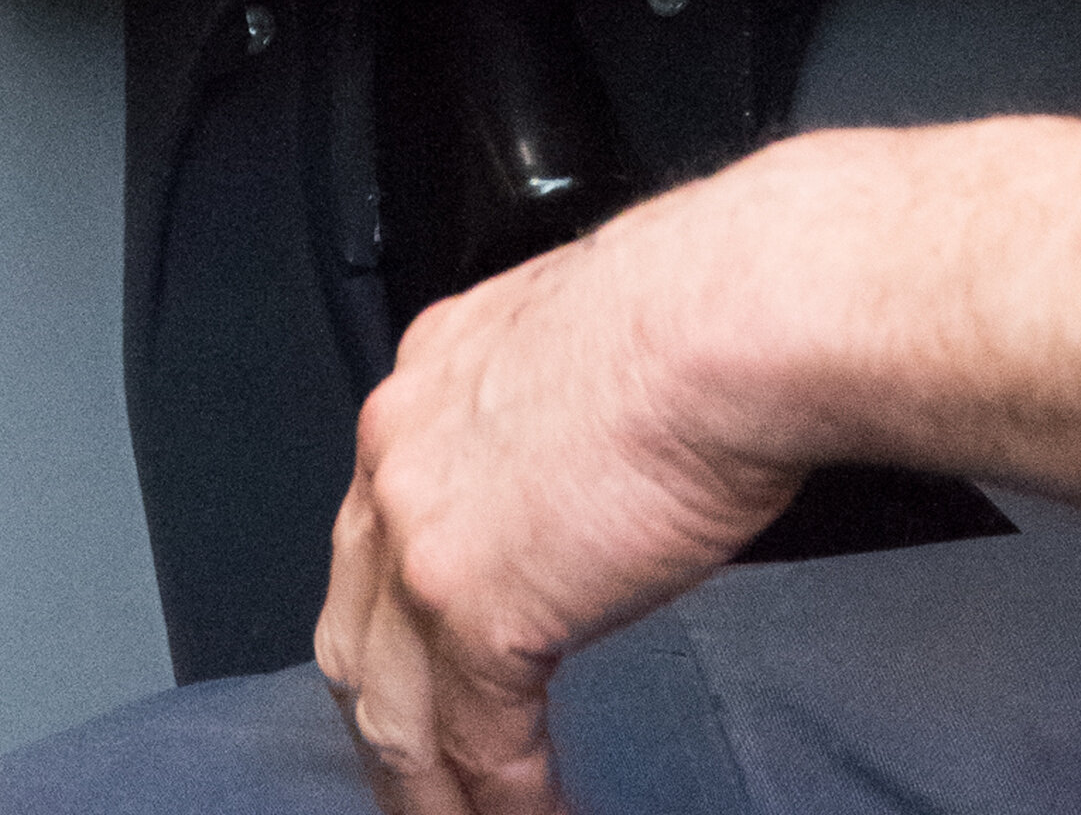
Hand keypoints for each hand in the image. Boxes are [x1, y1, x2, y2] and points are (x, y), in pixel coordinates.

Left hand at [317, 199, 800, 814]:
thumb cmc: (701, 314)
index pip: (378, 532)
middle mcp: (397, 454)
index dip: (394, 620)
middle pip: (357, 634)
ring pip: (394, 711)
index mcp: (428, 379)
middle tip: (421, 786)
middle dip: (387, 726)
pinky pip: (476, 746)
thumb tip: (590, 473)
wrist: (723, 319)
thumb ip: (554, 417)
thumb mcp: (586, 346)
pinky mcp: (475, 610)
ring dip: (431, 791)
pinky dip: (508, 803)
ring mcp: (423, 540)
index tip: (422, 675)